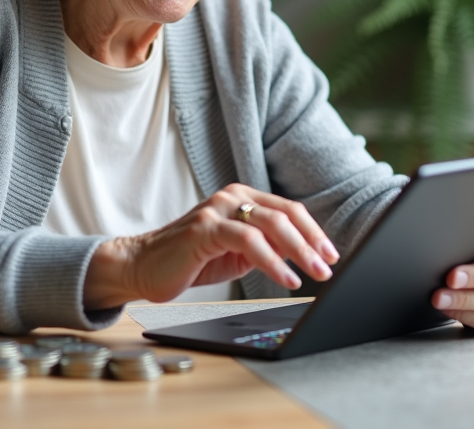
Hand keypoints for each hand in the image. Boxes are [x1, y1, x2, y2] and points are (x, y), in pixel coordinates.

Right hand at [83, 183, 339, 309]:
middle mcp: (231, 197)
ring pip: (270, 224)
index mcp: (242, 198)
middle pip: (285, 214)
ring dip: (298, 252)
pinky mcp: (204, 228)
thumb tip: (305, 255)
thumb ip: (266, 247)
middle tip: (328, 267)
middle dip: (312, 242)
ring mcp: (216, 209)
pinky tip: (286, 278)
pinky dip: (272, 261)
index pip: (288, 210)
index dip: (314, 232)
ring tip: (313, 275)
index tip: (331, 255)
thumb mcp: (237, 253)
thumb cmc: (190, 260)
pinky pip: (247, 241)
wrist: (142, 266)